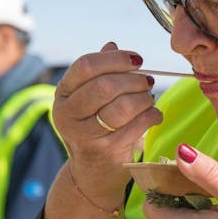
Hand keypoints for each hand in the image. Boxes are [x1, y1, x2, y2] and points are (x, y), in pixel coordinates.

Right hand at [53, 42, 162, 199]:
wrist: (92, 173)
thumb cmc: (95, 128)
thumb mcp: (89, 99)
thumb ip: (99, 73)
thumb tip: (112, 45)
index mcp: (63, 94)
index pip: (86, 65)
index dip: (115, 58)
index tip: (137, 60)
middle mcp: (68, 114)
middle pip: (105, 85)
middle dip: (133, 80)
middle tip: (147, 81)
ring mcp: (85, 135)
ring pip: (123, 106)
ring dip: (144, 98)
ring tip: (149, 98)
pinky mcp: (106, 151)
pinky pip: (137, 125)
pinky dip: (152, 115)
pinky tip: (153, 114)